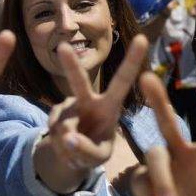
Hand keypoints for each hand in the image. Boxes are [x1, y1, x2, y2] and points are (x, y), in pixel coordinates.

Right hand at [34, 34, 147, 192]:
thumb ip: (87, 150)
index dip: (132, 61)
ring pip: (65, 128)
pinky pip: (54, 135)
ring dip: (69, 149)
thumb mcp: (98, 157)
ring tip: (77, 152)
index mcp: (109, 106)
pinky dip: (59, 149)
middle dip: (70, 65)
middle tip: (63, 48)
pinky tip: (66, 148)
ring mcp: (68, 107)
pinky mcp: (53, 116)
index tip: (141, 39)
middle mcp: (87, 100)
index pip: (123, 81)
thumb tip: (68, 139)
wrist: (74, 155)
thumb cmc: (96, 149)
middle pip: (78, 82)